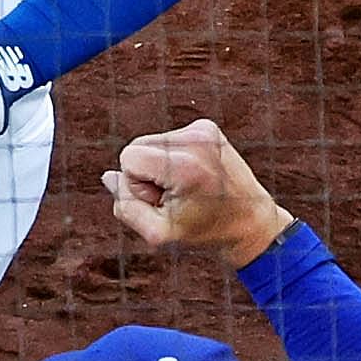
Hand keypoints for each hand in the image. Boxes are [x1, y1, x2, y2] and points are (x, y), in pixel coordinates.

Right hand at [101, 119, 295, 267]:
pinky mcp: (207, 127)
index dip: (137, 185)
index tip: (164, 200)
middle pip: (136, 146)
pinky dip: (172, 156)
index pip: (128, 157)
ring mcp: (204, 129)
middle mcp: (196, 140)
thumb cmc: (205, 230)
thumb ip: (125, 207)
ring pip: (149, 142)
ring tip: (186, 186)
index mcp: (186, 166)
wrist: (251, 222)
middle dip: (145, 173)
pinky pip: (167, 138)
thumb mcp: (160, 233)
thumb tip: (109, 175)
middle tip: (175, 195)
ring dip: (159, 165)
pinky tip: (193, 174)